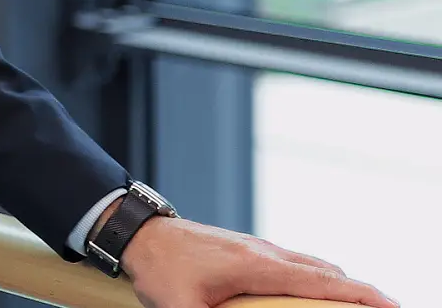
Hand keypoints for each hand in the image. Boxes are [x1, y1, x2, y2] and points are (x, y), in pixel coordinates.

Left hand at [117, 216, 398, 307]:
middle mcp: (267, 252)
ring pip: (313, 266)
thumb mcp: (181, 307)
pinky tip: (316, 296)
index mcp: (258, 265)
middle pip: (328, 272)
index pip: (324, 281)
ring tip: (357, 307)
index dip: (362, 295)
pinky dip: (317, 279)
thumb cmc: (159, 267)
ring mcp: (259, 248)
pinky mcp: (250, 250)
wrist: (140, 232)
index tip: (393, 305)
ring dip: (339, 285)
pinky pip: (296, 265)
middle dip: (359, 293)